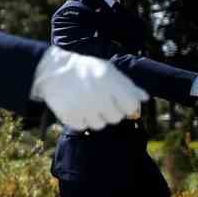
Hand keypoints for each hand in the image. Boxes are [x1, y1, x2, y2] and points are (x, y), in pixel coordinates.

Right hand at [30, 47, 146, 130]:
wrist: (53, 70)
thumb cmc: (85, 70)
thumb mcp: (107, 71)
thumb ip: (127, 85)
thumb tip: (145, 98)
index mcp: (109, 81)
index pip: (130, 106)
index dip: (127, 106)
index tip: (119, 102)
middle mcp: (98, 95)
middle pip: (115, 118)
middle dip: (110, 112)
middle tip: (99, 101)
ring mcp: (82, 107)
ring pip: (99, 125)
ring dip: (94, 117)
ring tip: (86, 103)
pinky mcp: (69, 115)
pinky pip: (82, 126)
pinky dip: (80, 120)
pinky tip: (76, 107)